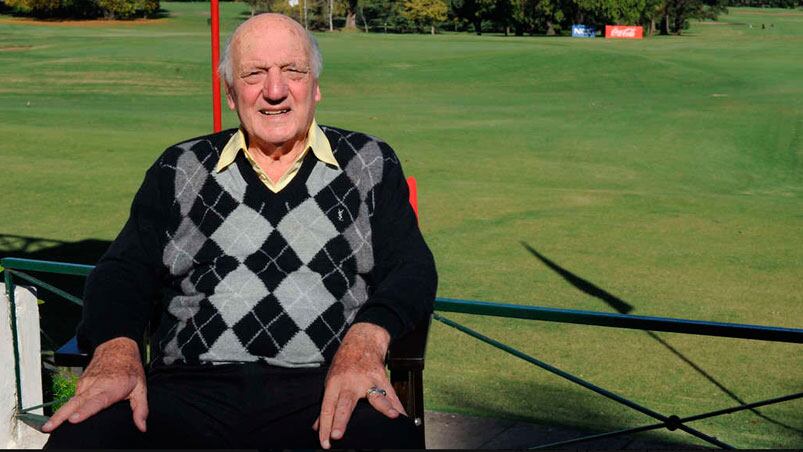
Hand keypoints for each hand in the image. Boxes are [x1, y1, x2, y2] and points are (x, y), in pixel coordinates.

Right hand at [42, 337, 147, 432]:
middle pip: (76, 403)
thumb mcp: (141, 388)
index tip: (73, 419)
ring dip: (59, 414)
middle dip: (61, 416)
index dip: (85, 411)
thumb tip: (142, 427)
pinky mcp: (80, 383)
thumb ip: (141, 408)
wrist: (117, 348)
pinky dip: (66, 408)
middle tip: (48, 427)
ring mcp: (85, 384)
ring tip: (49, 427)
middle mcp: (95, 386)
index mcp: (111, 388)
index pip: (96, 402)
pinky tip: (60, 419)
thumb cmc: (130, 369)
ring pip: (71, 401)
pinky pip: (73, 398)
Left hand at [313, 322, 405, 448]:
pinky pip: (391, 394)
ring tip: (392, 416)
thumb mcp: (331, 381)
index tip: (326, 442)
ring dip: (384, 406)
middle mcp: (350, 382)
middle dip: (341, 420)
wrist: (362, 340)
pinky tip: (404, 416)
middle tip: (337, 435)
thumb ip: (327, 405)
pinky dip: (398, 406)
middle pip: (345, 403)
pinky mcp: (381, 377)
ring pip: (376, 395)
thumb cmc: (344, 363)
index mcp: (334, 383)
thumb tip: (317, 427)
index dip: (325, 426)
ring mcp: (368, 379)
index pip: (327, 407)